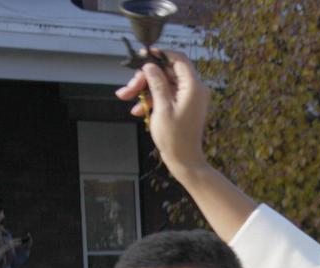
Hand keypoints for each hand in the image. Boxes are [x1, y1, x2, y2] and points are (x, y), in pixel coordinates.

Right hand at [115, 50, 209, 178]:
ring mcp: (188, 98)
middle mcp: (194, 90)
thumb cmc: (175, 137)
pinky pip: (164, 95)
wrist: (184, 160)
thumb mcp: (162, 107)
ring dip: (143, 89)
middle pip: (166, 72)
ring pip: (162, 83)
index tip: (143, 56)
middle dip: (145, 77)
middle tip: (129, 87)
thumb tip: (150, 65)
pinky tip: (137, 110)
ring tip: (125, 97)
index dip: (160, 55)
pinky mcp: (182, 106)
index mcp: (194, 87)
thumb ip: (156, 83)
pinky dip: (150, 100)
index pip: (179, 59)